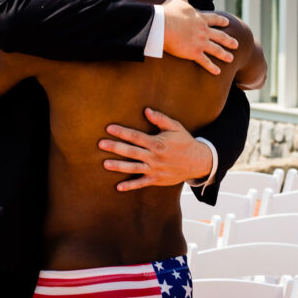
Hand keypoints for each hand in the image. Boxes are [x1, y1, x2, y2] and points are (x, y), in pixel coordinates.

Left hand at [98, 108, 213, 190]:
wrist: (197, 162)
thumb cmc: (184, 142)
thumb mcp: (175, 127)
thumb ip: (160, 119)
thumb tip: (146, 110)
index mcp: (157, 143)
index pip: (136, 136)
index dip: (122, 132)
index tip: (109, 128)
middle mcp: (154, 157)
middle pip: (131, 151)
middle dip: (115, 147)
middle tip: (101, 144)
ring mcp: (155, 170)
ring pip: (134, 168)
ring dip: (119, 166)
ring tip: (105, 164)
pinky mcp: (156, 180)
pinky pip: (141, 183)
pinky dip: (130, 186)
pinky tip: (119, 187)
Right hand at [162, 0, 237, 74]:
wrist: (162, 25)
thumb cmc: (167, 12)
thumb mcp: (176, 1)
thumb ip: (182, 0)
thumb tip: (184, 0)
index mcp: (200, 18)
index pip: (214, 19)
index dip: (221, 21)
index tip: (227, 23)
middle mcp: (203, 31)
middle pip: (220, 36)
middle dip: (229, 40)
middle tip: (236, 44)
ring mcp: (200, 42)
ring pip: (216, 50)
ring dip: (224, 55)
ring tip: (231, 58)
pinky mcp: (194, 53)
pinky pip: (205, 62)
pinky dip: (212, 67)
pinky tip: (218, 72)